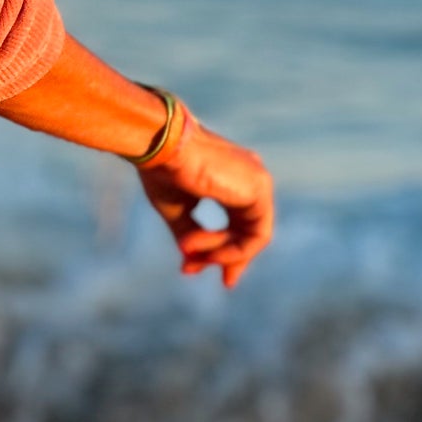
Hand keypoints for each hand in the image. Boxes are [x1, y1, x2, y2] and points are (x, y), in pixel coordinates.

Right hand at [136, 117, 274, 288]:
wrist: (161, 147)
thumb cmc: (164, 171)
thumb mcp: (177, 210)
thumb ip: (190, 232)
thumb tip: (191, 261)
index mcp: (232, 178)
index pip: (237, 222)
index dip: (219, 250)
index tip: (191, 267)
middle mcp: (250, 179)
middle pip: (248, 231)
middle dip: (224, 258)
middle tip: (197, 273)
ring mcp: (258, 182)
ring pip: (252, 237)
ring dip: (220, 254)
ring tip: (188, 253)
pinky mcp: (259, 190)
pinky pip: (256, 236)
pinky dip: (233, 250)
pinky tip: (208, 251)